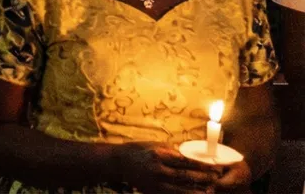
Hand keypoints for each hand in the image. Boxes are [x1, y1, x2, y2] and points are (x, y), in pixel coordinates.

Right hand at [107, 142, 227, 193]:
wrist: (118, 162)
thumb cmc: (138, 150)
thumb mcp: (155, 145)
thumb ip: (173, 151)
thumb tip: (190, 156)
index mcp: (160, 155)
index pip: (186, 161)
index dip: (203, 165)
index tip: (216, 167)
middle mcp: (158, 169)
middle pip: (186, 176)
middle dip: (204, 178)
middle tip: (217, 178)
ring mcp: (155, 182)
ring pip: (181, 189)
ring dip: (197, 191)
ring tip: (210, 191)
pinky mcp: (152, 190)